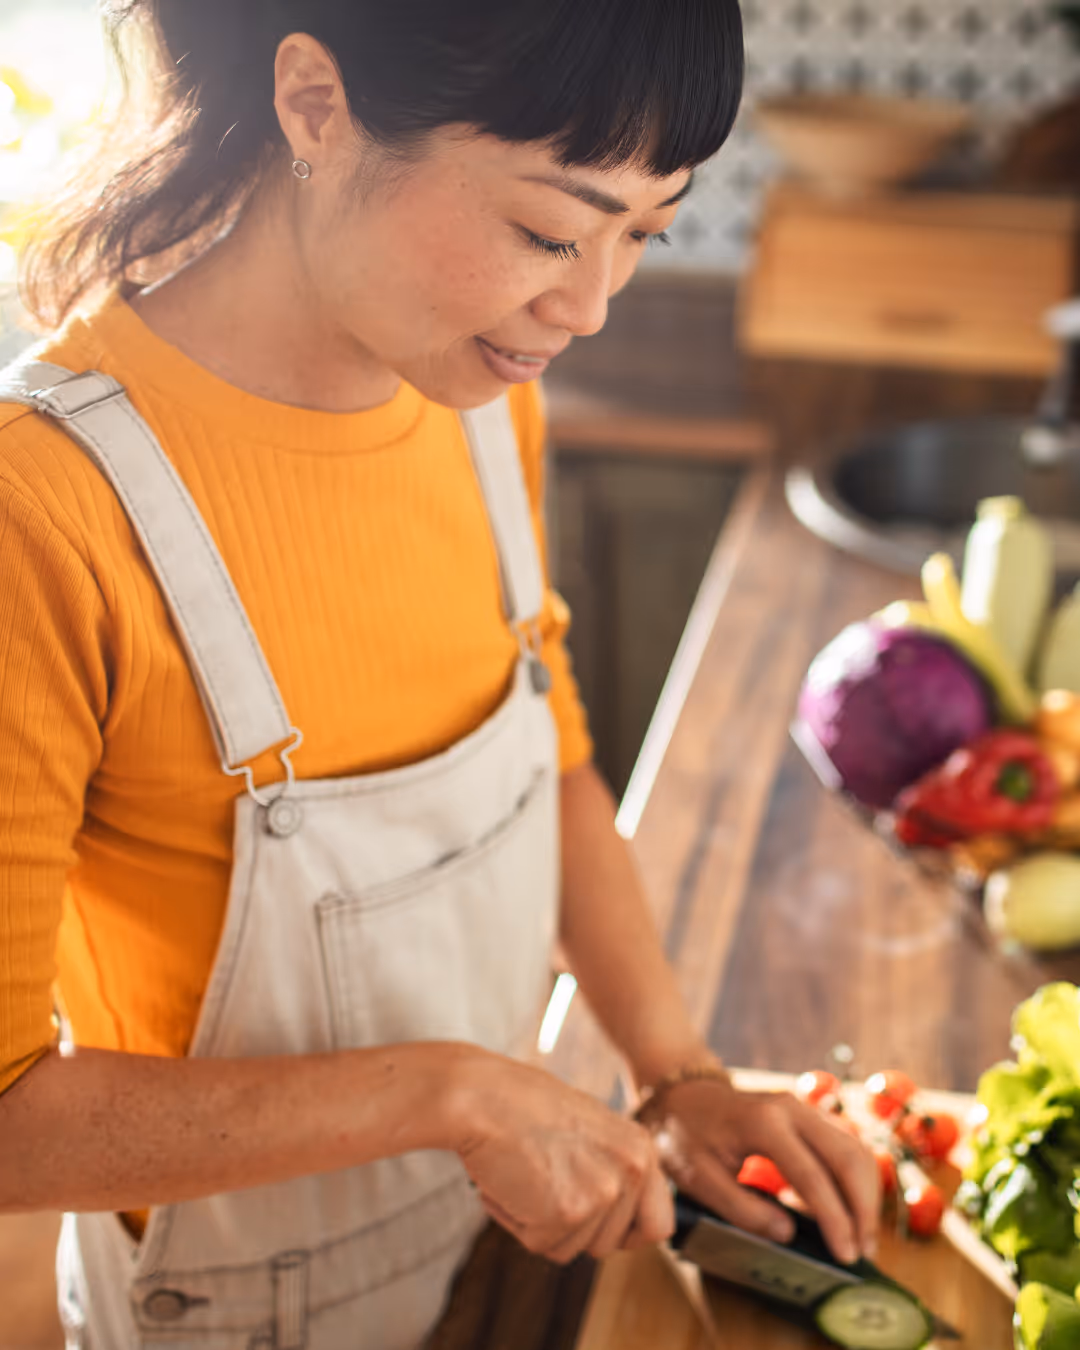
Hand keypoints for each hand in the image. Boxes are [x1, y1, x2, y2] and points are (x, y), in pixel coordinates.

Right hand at [447, 1052, 674, 1262]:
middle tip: (545, 1183)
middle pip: (609, 1244)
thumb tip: (618, 1219)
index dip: (625, 1234)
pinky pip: (540, 1244)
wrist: (484, 1097)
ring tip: (527, 1177)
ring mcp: (601, 1193)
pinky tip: (511, 1183)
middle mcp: (630, 1171)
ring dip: (542, 1223)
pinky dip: (518, 1222)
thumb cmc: (525, 1107)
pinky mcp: (567, 1212)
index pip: (658, 1225)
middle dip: (573, 1227)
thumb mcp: (591, 1130)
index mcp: (641, 1149)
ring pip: (572, 1248)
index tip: (598, 1225)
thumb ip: (612, 1170)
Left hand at [645, 1078, 879, 1264]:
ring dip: (866, 1193)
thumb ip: (741, 1209)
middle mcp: (791, 1108)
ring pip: (854, 1148)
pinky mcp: (809, 1115)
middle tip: (862, 1251)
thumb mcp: (699, 1178)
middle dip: (862, 1208)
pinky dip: (856, 1179)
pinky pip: (845, 1145)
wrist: (683, 1095)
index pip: (811, 1176)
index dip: (834, 1219)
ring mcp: (803, 1107)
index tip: (845, 1256)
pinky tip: (849, 1210)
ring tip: (862, 1237)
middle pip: (848, 1156)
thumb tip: (787, 1234)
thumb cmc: (685, 1137)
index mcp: (763, 1123)